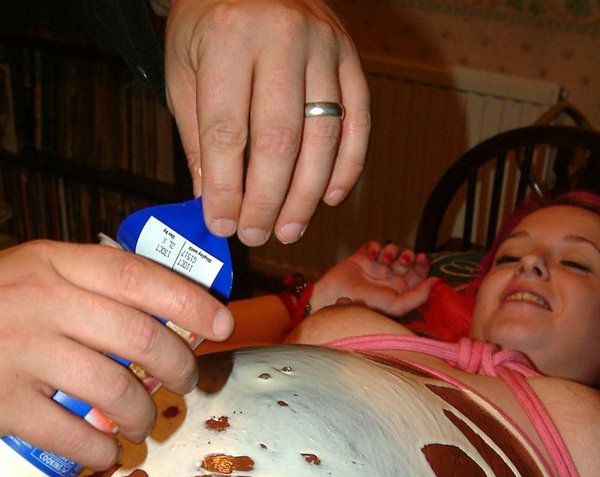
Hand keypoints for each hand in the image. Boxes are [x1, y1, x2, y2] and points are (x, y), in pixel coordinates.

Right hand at [0, 241, 232, 469]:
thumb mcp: (39, 272)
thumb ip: (92, 284)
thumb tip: (170, 316)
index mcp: (56, 262)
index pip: (138, 275)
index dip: (189, 301)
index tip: (221, 324)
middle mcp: (42, 302)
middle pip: (141, 339)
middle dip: (180, 369)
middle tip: (184, 384)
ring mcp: (21, 354)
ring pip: (117, 392)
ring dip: (146, 416)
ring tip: (145, 423)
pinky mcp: (4, 404)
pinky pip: (76, 438)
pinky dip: (104, 453)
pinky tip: (107, 452)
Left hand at [163, 0, 369, 245]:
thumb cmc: (209, 22)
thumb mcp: (184, 70)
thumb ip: (198, 136)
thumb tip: (213, 200)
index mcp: (229, 39)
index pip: (228, 132)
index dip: (226, 188)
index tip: (221, 223)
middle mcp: (282, 38)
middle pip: (279, 142)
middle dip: (266, 200)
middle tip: (255, 235)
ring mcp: (324, 48)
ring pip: (322, 138)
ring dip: (306, 195)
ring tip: (288, 229)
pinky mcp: (351, 58)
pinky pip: (357, 122)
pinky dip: (347, 166)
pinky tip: (329, 198)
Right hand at [311, 241, 436, 316]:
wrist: (336, 297)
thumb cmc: (366, 305)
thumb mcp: (397, 305)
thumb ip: (419, 295)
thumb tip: (436, 281)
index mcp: (400, 290)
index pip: (418, 273)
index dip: (422, 264)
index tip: (421, 257)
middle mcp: (390, 278)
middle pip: (407, 259)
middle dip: (407, 256)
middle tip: (402, 260)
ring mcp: (376, 266)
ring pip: (393, 249)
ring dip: (391, 251)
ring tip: (383, 259)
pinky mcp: (363, 256)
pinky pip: (375, 245)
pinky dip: (375, 247)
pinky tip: (371, 255)